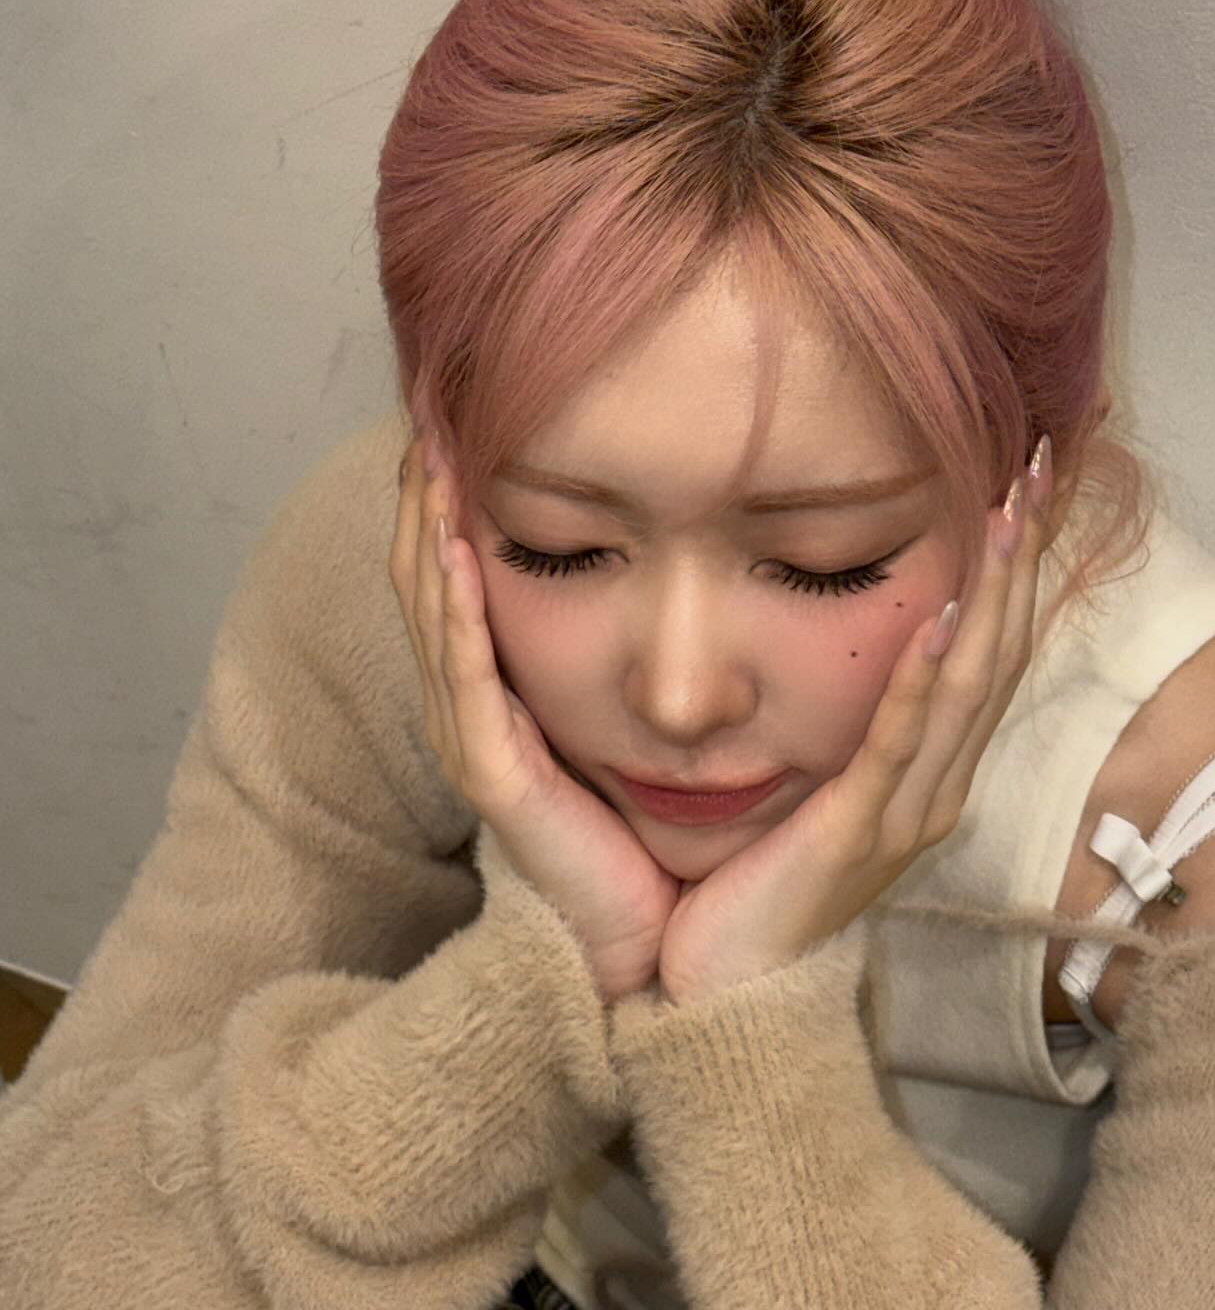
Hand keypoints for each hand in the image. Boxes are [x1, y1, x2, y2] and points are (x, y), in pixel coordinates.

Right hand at [390, 427, 679, 1003]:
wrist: (645, 941)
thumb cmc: (637, 828)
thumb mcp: (612, 715)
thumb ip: (610, 648)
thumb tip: (651, 555)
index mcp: (491, 690)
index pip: (451, 575)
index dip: (444, 499)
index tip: (455, 418)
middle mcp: (467, 709)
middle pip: (423, 580)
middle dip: (423, 497)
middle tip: (428, 413)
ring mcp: (472, 742)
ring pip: (432, 617)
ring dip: (428, 534)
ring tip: (432, 458)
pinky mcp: (494, 777)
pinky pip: (465, 681)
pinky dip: (458, 613)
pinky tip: (460, 554)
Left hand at [655, 445, 1052, 1005]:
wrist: (726, 991)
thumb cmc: (761, 879)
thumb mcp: (821, 781)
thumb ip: (851, 719)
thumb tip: (865, 634)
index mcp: (931, 769)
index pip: (993, 646)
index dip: (1019, 565)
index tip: (1029, 481)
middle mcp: (938, 786)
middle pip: (1001, 650)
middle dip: (1024, 556)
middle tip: (1043, 464)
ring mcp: (906, 812)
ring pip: (969, 685)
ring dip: (993, 593)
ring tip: (1007, 512)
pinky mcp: (857, 833)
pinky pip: (899, 743)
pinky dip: (923, 678)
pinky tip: (939, 618)